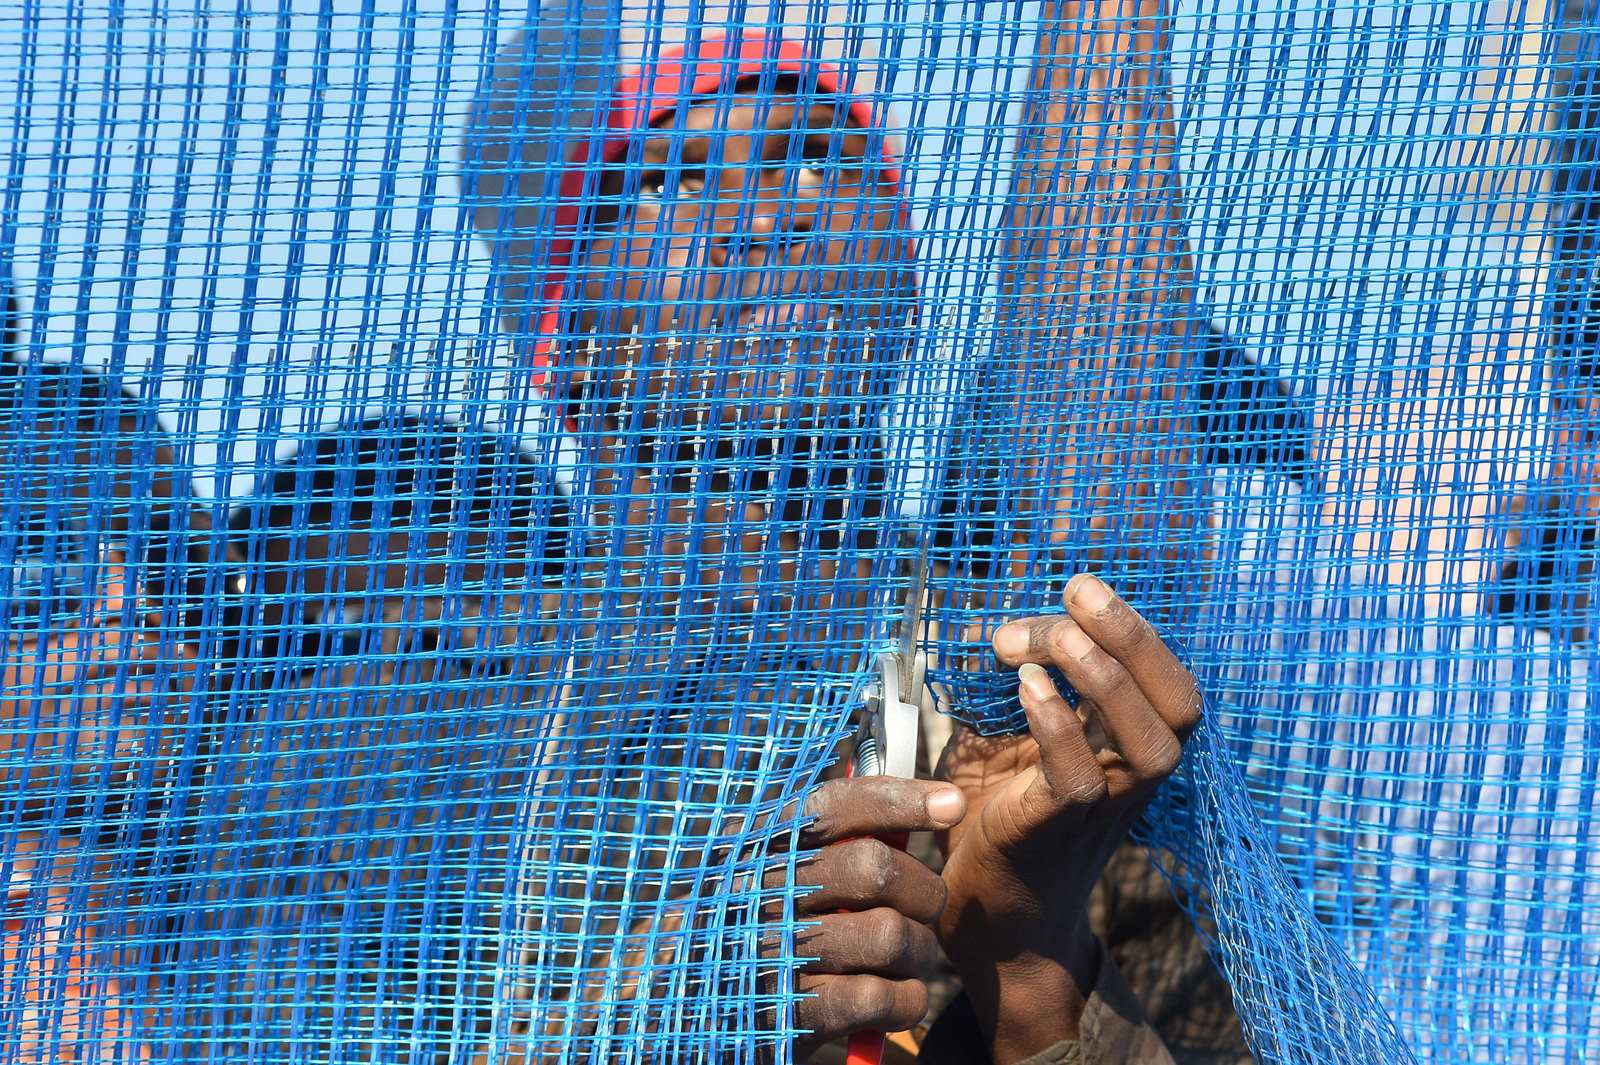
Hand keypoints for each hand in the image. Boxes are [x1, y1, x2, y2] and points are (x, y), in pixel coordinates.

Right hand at [771, 776, 966, 1059]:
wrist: (697, 1006)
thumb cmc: (763, 921)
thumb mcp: (778, 865)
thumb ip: (837, 834)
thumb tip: (935, 801)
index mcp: (759, 843)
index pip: (835, 806)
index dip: (900, 801)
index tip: (952, 805)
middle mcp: (762, 889)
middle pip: (876, 868)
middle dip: (923, 890)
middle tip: (924, 907)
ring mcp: (775, 952)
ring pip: (890, 935)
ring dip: (919, 950)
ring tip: (907, 957)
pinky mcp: (794, 1013)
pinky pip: (882, 997)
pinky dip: (906, 999)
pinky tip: (894, 997)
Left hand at [934, 573, 1200, 1062]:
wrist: (990, 920)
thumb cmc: (1002, 816)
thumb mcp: (1013, 739)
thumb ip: (1024, 686)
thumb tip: (1000, 624)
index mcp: (1128, 749)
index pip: (1169, 681)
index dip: (1135, 628)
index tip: (1075, 588)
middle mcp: (1131, 779)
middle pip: (1180, 704)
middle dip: (1136, 635)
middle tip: (1078, 588)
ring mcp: (1103, 810)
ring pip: (1148, 744)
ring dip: (1105, 678)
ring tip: (1056, 637)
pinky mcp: (1054, 833)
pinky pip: (1078, 780)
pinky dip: (1057, 726)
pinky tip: (1025, 688)